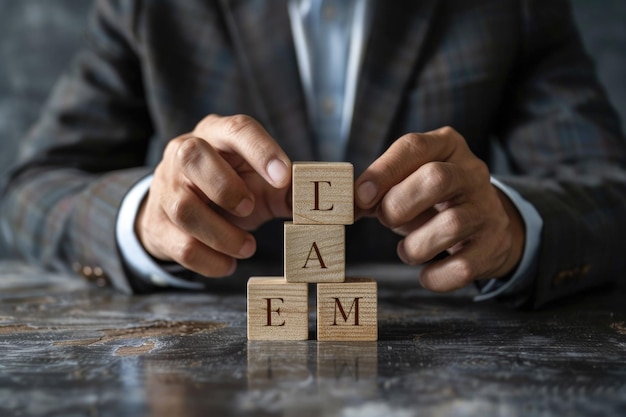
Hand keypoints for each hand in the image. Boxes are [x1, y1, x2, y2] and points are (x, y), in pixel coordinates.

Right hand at [136, 114, 291, 276]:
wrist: (182, 212)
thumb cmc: (233, 188)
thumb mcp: (262, 183)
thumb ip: (288, 190)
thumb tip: (318, 204)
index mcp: (217, 134)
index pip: (238, 129)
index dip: (262, 151)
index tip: (285, 177)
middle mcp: (184, 153)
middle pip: (192, 156)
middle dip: (226, 187)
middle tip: (250, 208)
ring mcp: (165, 187)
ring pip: (185, 208)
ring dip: (223, 235)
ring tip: (248, 246)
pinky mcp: (156, 224)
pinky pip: (181, 246)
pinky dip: (211, 261)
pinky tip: (229, 262)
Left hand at [354, 126, 524, 291]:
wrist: (484, 225)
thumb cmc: (430, 201)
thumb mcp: (404, 185)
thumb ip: (373, 192)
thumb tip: (340, 208)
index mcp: (446, 146)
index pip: (413, 147)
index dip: (383, 172)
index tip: (360, 197)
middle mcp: (471, 172)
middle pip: (436, 178)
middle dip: (400, 204)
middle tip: (385, 219)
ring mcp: (487, 209)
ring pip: (451, 225)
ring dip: (415, 246)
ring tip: (407, 250)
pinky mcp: (495, 245)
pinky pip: (463, 267)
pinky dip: (436, 277)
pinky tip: (427, 273)